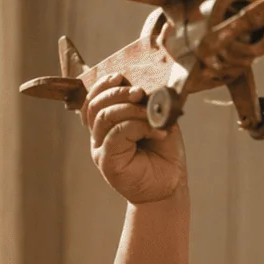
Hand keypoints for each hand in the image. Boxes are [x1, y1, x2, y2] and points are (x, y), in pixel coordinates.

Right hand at [83, 74, 186, 202]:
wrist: (170, 187)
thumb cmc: (164, 156)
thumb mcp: (157, 122)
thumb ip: (147, 105)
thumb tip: (142, 87)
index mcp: (108, 124)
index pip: (94, 98)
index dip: (103, 84)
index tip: (120, 76)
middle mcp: (99, 135)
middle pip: (96, 104)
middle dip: (117, 93)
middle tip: (140, 93)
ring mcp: (100, 148)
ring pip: (104, 116)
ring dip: (130, 109)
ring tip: (152, 116)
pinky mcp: (105, 161)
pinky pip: (116, 134)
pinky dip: (138, 126)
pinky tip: (158, 131)